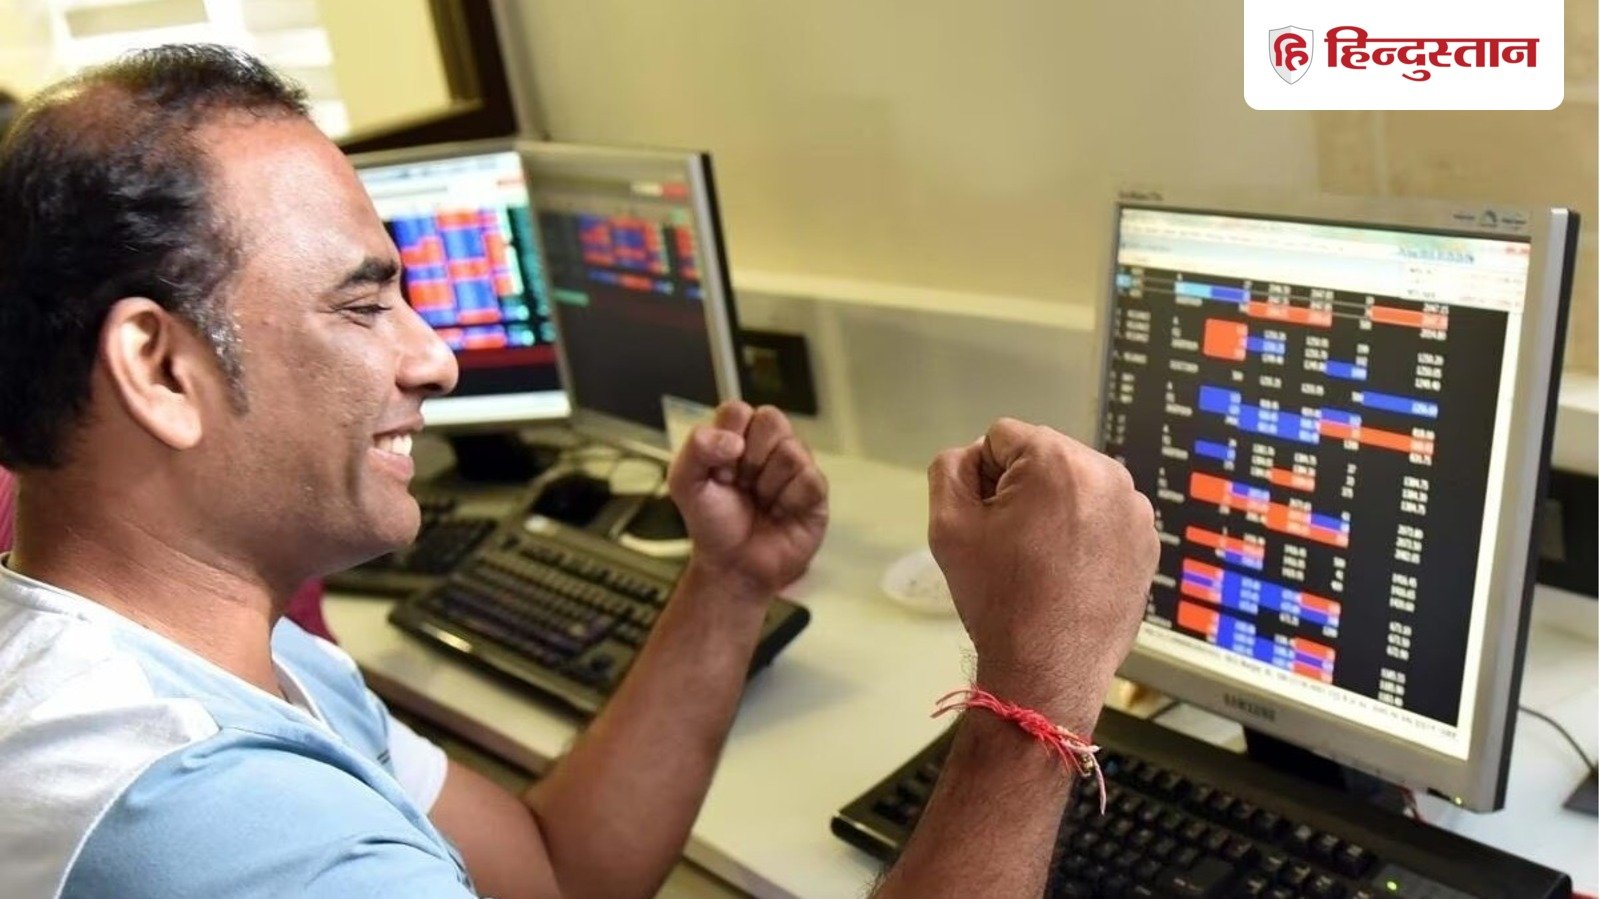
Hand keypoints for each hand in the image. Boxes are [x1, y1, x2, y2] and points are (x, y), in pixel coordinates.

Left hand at [667, 402, 828, 599]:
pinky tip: (780, 513)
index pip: (739, 410)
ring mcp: (796, 466)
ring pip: (792, 452)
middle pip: (772, 419)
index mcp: (739, 435)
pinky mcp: (816, 491)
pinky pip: (809, 480)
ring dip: (768, 485)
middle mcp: (770, 445)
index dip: (727, 439)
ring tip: (761, 503)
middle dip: (751, 458)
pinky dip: (788, 502)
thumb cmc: (711, 522)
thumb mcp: (685, 483)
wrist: (733, 567)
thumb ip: (696, 448)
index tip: (719, 471)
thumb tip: (735, 442)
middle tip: (741, 485)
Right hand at [926, 419, 1157, 731]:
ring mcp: (1136, 509)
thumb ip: (949, 469)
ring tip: (1041, 560)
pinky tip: (1071, 573)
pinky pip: (1105, 517)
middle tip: (1010, 542)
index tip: (986, 521)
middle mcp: (1107, 473)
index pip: (1002, 437)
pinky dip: (1086, 534)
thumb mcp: (948, 526)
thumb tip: (973, 457)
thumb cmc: (996, 595)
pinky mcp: (1149, 543)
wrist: (1050, 669)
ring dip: (1056, 508)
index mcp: (1057, 459)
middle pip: (1045, 457)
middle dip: (1022, 488)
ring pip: (1077, 486)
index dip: (982, 476)